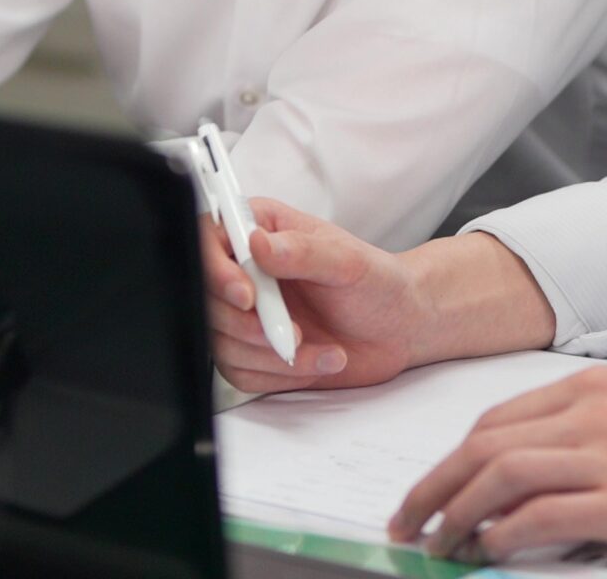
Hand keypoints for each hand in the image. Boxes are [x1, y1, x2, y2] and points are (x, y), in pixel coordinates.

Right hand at [200, 199, 434, 392]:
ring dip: (273, 355)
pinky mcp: (254, 350)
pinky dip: (281, 375)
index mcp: (261, 230)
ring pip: (222, 342)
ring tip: (320, 348)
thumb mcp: (348, 261)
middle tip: (292, 333)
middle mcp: (247, 271)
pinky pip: (241, 372)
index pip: (209, 241)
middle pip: (206, 299)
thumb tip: (258, 244)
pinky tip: (319, 360)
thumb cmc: (378, 283)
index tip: (248, 296)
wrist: (400, 328)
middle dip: (249, 325)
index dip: (216, 271)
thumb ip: (303, 252)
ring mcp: (247, 313)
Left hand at [388, 374, 606, 561]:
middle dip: (435, 485)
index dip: (452, 458)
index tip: (429, 490)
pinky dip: (505, 534)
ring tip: (439, 544)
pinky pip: (542, 515)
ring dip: (457, 513)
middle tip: (409, 522)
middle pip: (485, 442)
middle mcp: (595, 411)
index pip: (498, 419)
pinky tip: (490, 550)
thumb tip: (519, 480)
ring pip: (501, 475)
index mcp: (596, 387)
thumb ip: (587, 436)